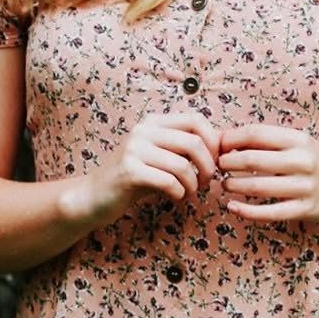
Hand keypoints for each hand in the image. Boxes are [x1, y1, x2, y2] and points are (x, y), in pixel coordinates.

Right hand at [83, 108, 222, 221]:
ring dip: (193, 184)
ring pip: (182, 165)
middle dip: (208, 166)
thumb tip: (224, 145)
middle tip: (205, 182)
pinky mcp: (129, 171)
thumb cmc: (134, 179)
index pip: (196, 119)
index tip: (214, 161)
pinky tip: (176, 198)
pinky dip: (179, 193)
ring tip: (189, 192)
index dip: (213, 141)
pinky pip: (169, 181)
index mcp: (153, 122)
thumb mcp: (160, 157)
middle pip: (194, 142)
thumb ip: (184, 149)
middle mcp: (143, 130)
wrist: (94, 196)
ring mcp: (134, 149)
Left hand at [216, 123, 318, 225]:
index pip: (255, 133)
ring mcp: (304, 187)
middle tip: (217, 166)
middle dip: (227, 163)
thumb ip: (270, 140)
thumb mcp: (302, 143)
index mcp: (299, 139)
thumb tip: (228, 138)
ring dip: (233, 185)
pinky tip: (233, 207)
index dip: (230, 139)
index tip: (218, 145)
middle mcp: (302, 161)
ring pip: (257, 186)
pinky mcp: (304, 210)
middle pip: (252, 159)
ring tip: (224, 184)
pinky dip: (247, 211)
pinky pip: (269, 212)